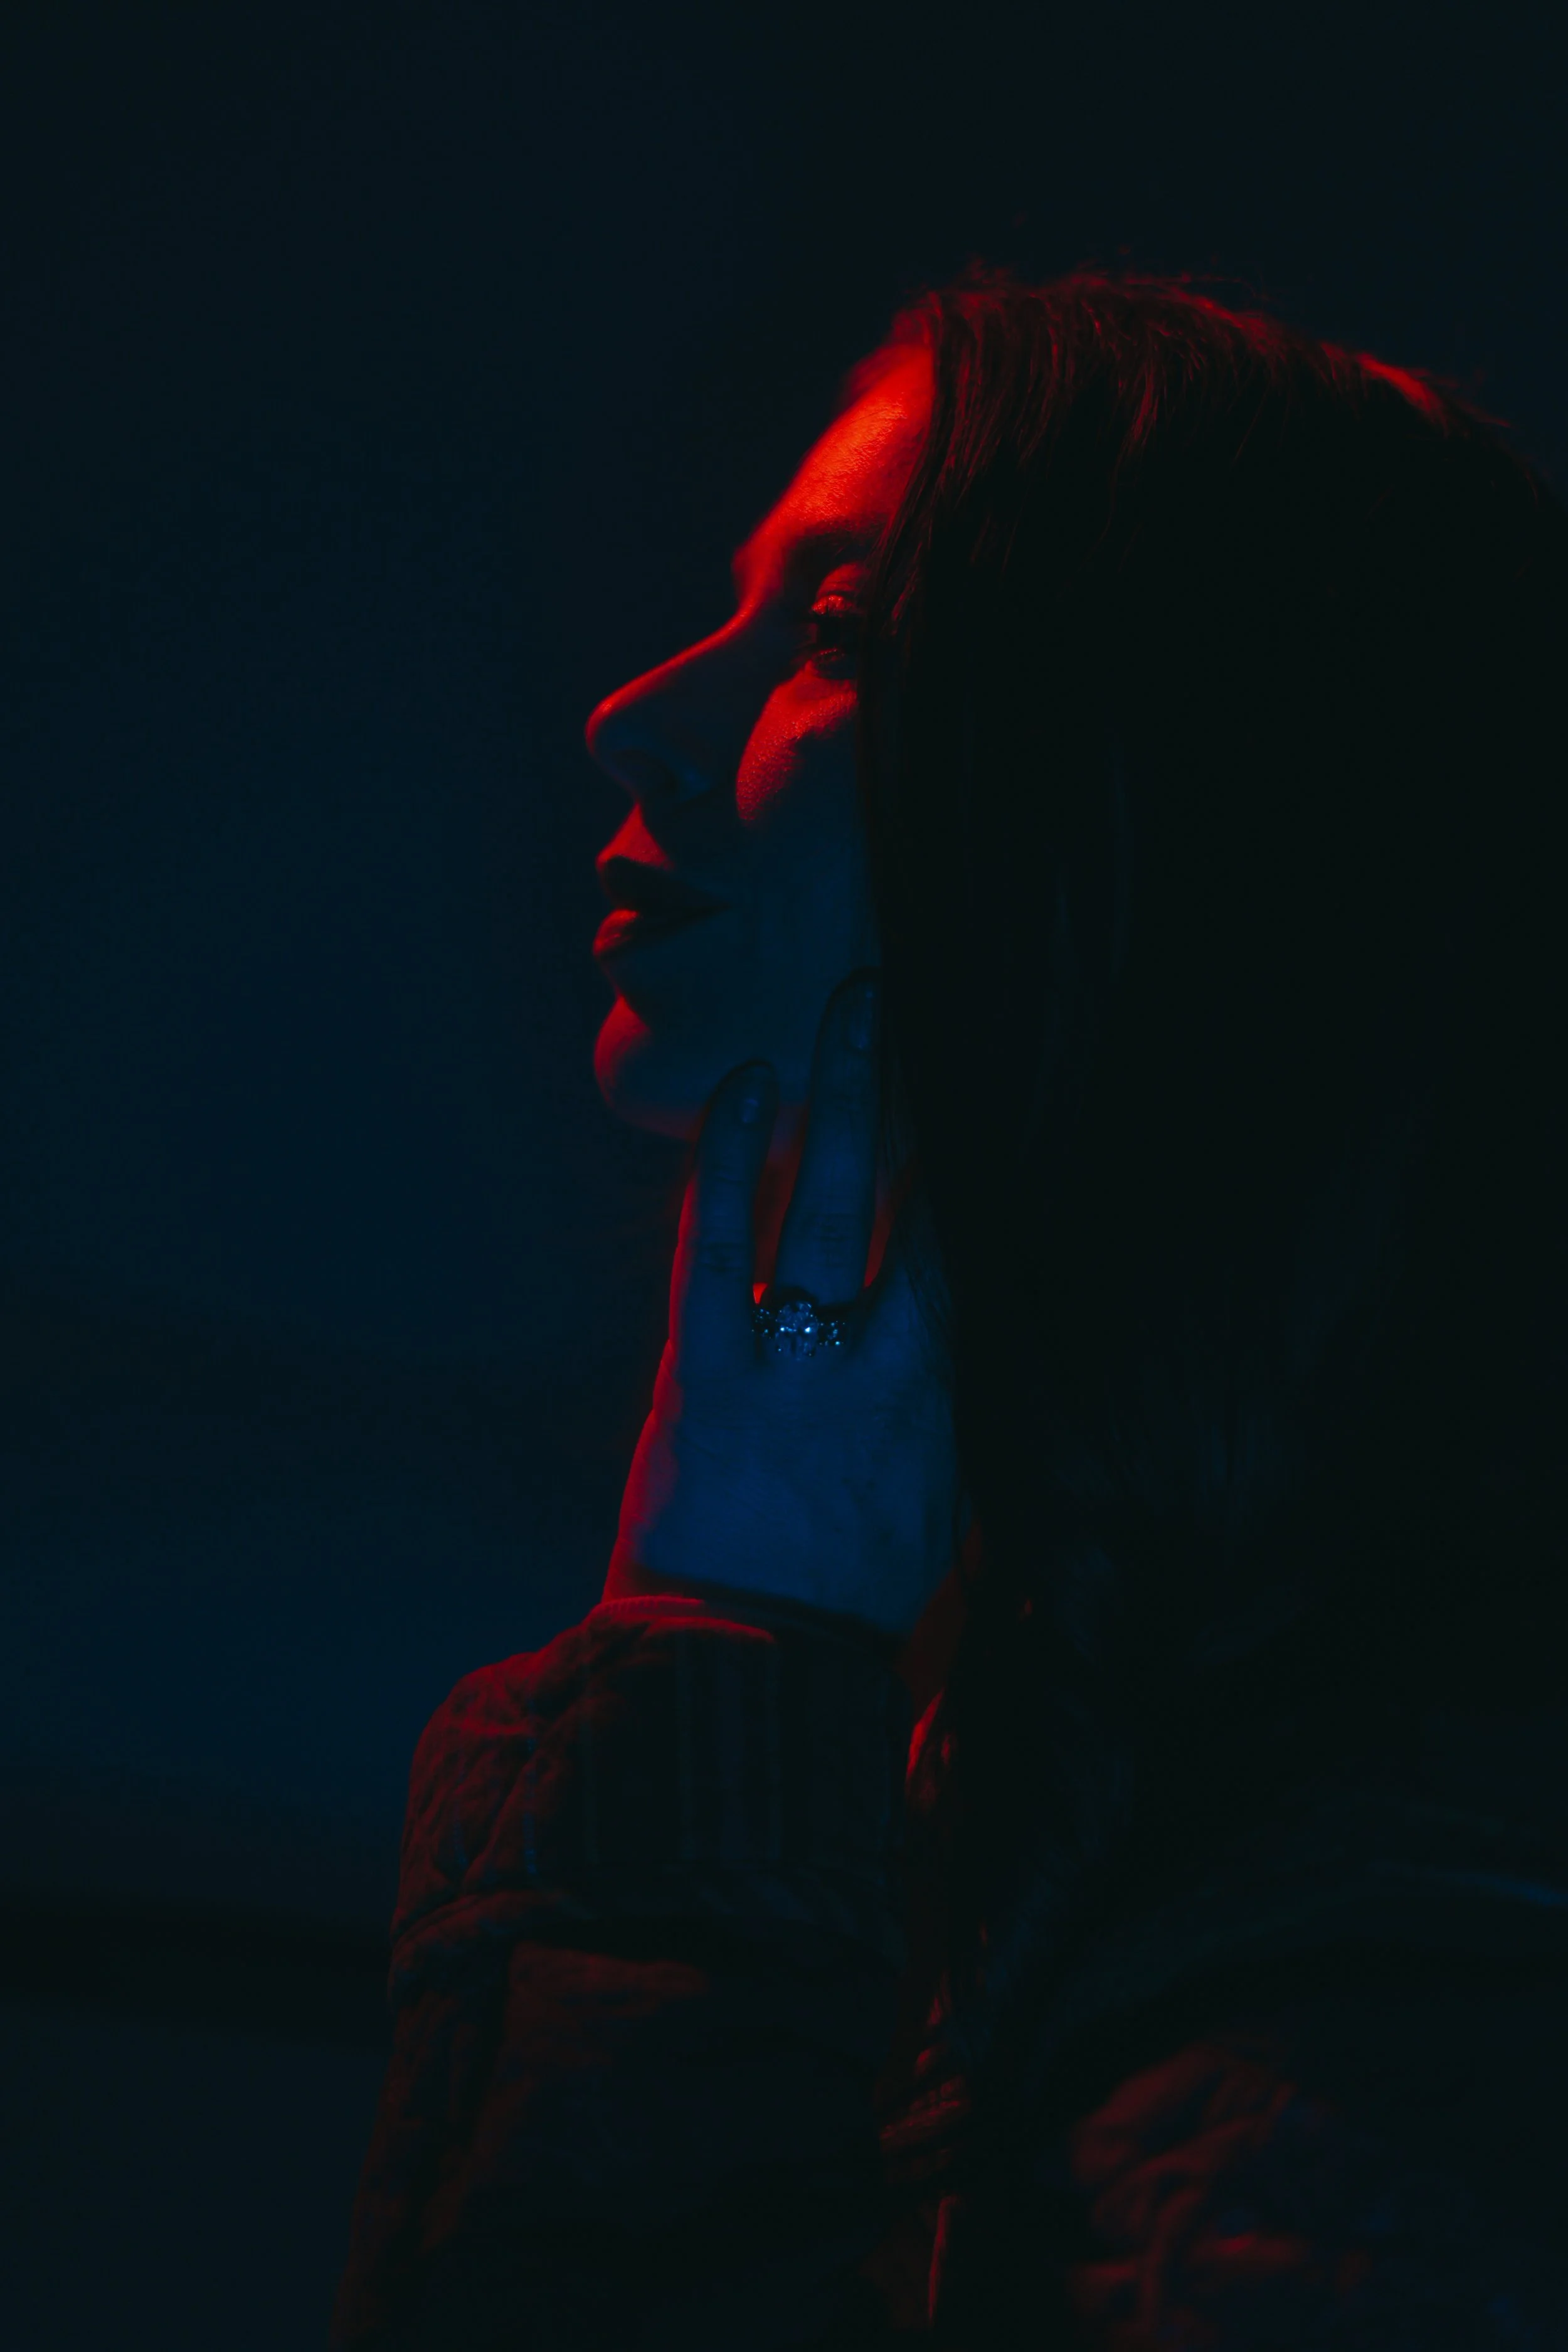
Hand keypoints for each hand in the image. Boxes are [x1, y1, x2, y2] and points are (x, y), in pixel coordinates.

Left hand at [605, 973, 962, 1642]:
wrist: (749, 1673)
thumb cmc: (851, 1603)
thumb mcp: (939, 1513)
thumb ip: (957, 1420)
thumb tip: (982, 1353)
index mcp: (941, 1401)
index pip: (969, 1255)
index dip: (976, 1162)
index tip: (990, 1083)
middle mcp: (874, 1367)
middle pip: (899, 1205)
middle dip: (903, 1096)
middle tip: (902, 1003)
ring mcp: (787, 1365)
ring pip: (816, 1210)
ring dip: (829, 1104)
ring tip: (838, 1015)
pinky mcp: (703, 1376)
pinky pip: (715, 1253)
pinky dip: (725, 1169)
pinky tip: (739, 1097)